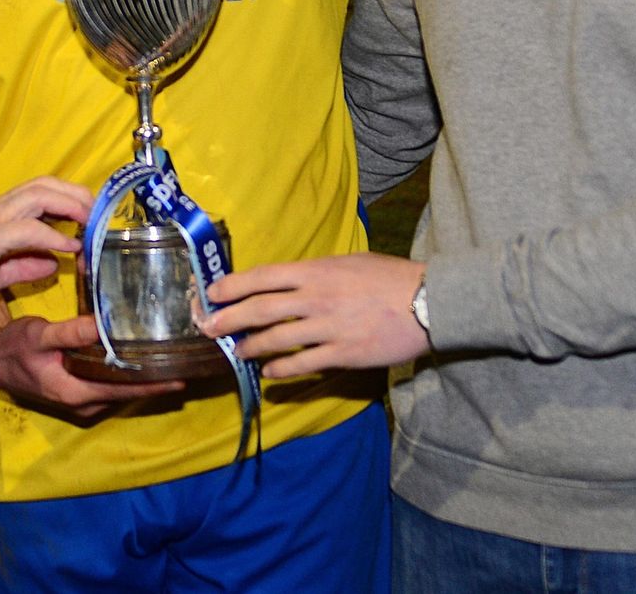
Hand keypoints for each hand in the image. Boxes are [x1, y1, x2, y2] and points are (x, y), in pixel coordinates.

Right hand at [0, 175, 90, 335]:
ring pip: (38, 196)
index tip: (89, 212)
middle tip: (98, 213)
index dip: (67, 196)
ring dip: (70, 206)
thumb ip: (24, 263)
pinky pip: (28, 229)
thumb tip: (53, 261)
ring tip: (91, 223)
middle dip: (75, 194)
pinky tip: (70, 247)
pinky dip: (53, 235)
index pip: (37, 189)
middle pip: (43, 184)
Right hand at [0, 310, 183, 417]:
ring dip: (142, 379)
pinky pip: (110, 387)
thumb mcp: (39, 336)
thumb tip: (102, 325)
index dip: (153, 384)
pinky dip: (126, 376)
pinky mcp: (77, 392)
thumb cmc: (13, 348)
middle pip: (128, 393)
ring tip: (170, 360)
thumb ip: (70, 334)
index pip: (124, 390)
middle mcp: (82, 403)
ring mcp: (80, 400)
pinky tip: (138, 360)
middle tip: (186, 364)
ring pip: (120, 392)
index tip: (181, 376)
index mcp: (75, 393)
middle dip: (156, 381)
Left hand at [202, 253, 428, 378]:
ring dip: (251, 347)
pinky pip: (303, 364)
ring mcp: (328, 328)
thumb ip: (318, 273)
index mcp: (317, 271)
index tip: (213, 293)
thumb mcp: (350, 262)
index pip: (264, 276)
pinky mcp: (342, 354)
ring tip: (238, 352)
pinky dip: (281, 369)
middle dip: (229, 319)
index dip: (234, 285)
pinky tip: (270, 373)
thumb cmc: (389, 277)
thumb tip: (291, 281)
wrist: (427, 302)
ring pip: (276, 340)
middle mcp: (316, 298)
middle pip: (261, 309)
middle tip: (208, 328)